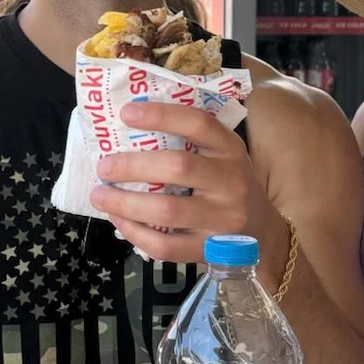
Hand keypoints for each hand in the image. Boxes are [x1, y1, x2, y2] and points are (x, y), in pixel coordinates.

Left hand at [91, 100, 281, 265]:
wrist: (263, 232)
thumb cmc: (229, 183)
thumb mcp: (223, 155)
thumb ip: (190, 140)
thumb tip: (130, 124)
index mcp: (231, 150)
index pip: (199, 124)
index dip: (162, 115)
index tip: (126, 113)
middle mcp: (232, 182)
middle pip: (179, 168)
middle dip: (134, 166)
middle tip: (104, 166)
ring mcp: (223, 219)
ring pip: (168, 210)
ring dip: (126, 203)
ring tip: (99, 195)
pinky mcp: (210, 250)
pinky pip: (167, 246)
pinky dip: (136, 234)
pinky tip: (119, 221)